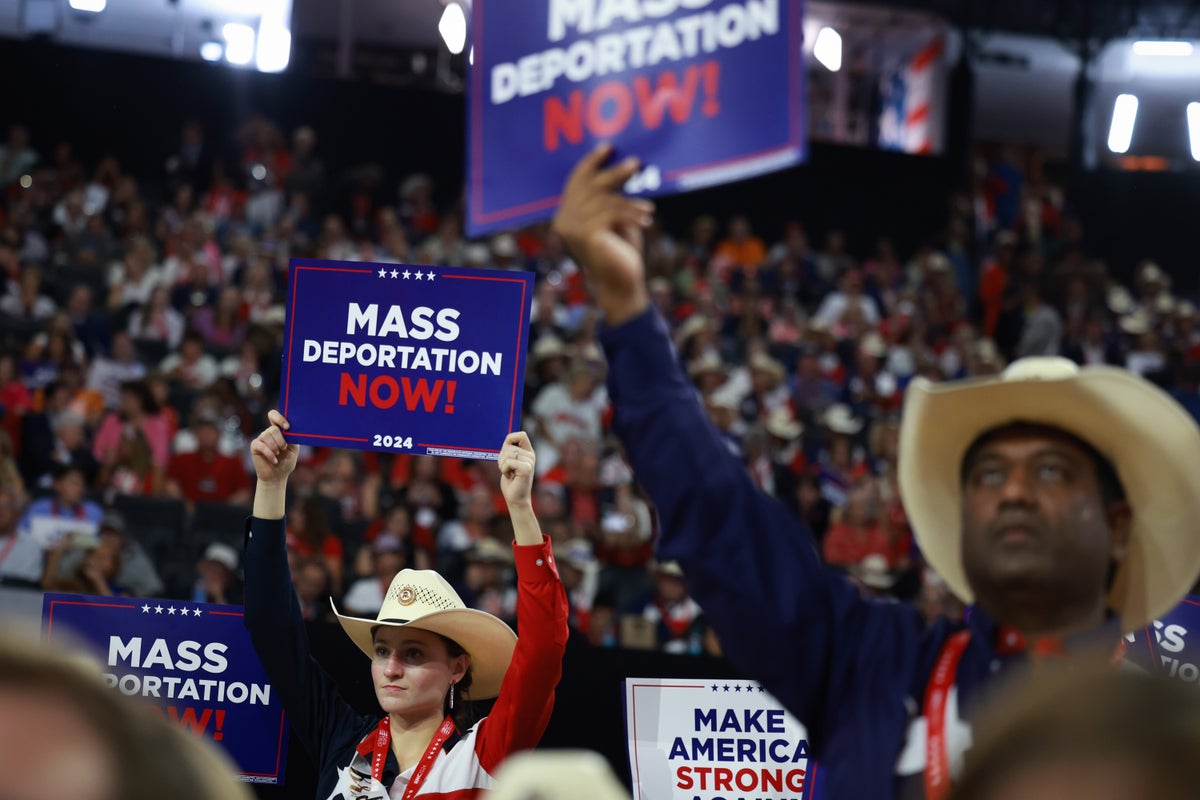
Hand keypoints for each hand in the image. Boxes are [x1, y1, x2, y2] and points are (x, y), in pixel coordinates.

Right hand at [250, 410, 298, 484]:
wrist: (277, 476)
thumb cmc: (286, 462)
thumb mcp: (294, 449)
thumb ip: (292, 438)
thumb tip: (290, 429)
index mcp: (279, 431)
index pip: (274, 415)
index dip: (279, 418)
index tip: (287, 427)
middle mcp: (269, 433)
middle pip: (272, 429)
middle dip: (280, 440)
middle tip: (283, 449)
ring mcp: (261, 439)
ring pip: (266, 435)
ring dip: (275, 447)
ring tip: (278, 454)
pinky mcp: (255, 447)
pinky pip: (261, 445)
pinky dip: (269, 454)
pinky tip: (274, 460)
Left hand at [498, 431, 536, 508]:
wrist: (516, 499)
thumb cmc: (511, 482)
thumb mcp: (509, 462)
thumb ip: (509, 451)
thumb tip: (506, 439)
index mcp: (528, 452)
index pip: (521, 435)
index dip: (511, 438)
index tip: (506, 449)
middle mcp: (530, 456)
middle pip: (508, 445)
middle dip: (501, 457)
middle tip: (507, 469)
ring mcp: (529, 462)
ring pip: (507, 454)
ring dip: (502, 465)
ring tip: (509, 473)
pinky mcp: (526, 469)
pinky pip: (508, 462)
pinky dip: (504, 469)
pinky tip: (510, 476)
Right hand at [552, 143, 654, 324]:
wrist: (621, 285)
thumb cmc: (621, 252)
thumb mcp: (615, 219)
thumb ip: (611, 197)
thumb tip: (624, 165)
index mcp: (566, 215)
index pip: (575, 181)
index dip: (591, 162)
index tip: (608, 147)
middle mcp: (563, 220)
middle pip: (588, 185)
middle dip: (614, 173)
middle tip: (635, 163)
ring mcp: (572, 228)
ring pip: (603, 199)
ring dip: (629, 201)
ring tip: (648, 208)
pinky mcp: (586, 234)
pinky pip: (611, 213)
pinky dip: (631, 213)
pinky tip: (646, 219)